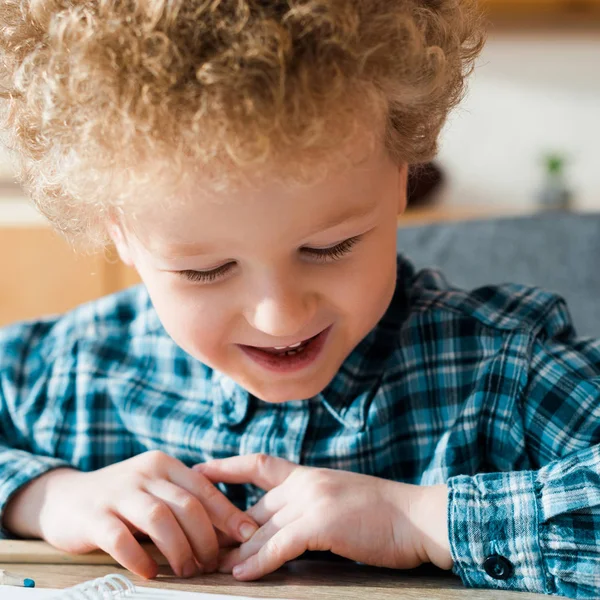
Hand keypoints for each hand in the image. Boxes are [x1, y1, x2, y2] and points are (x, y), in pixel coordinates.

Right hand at [3, 451, 258, 578]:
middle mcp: (144, 473)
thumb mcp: (155, 490)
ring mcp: (118, 493)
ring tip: (187, 570)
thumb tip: (229, 531)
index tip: (247, 536)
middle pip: (186, 505)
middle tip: (211, 563)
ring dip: (179, 549)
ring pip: (160, 519)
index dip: (228, 514)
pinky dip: (140, 559)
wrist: (65, 499)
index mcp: (164, 464)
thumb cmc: (123, 499)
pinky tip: (150, 573)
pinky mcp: (94, 517)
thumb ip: (185, 502)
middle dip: (205, 538)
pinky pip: (122, 539)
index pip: (204, 488)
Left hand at [194, 454, 451, 580]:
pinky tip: (243, 575)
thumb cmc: (383, 513)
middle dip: (225, 529)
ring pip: (261, 528)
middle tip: (200, 545)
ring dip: (236, 552)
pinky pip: (280, 545)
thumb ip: (310, 505)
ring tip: (212, 567)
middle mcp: (306, 482)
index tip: (199, 469)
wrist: (418, 516)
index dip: (226, 466)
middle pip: (253, 507)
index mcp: (309, 474)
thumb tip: (283, 525)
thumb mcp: (339, 498)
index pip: (258, 464)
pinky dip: (260, 562)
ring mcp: (313, 500)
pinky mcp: (322, 523)